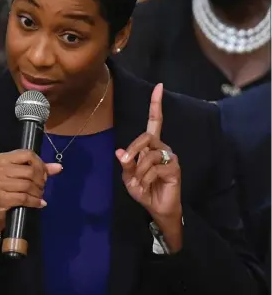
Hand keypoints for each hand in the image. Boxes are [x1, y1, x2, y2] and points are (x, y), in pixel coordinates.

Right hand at [0, 149, 61, 242]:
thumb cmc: (8, 189)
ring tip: (40, 195)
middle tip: (42, 187)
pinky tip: (39, 203)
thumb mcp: (21, 175)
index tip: (44, 174)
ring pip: (27, 185)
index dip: (40, 164)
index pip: (28, 154)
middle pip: (29, 171)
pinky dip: (35, 201)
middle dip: (41, 180)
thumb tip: (59, 167)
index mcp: (3, 158)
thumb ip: (40, 169)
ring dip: (38, 192)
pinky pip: (24, 198)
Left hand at [115, 83, 181, 231]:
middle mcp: (161, 146)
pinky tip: (147, 185)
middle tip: (127, 162)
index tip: (159, 86)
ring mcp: (169, 156)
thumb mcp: (129, 178)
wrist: (157, 208)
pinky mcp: (174, 167)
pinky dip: (145, 178)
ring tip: (140, 183)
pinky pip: (154, 167)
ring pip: (148, 155)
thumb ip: (127, 164)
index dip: (156, 105)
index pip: (154, 121)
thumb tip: (120, 152)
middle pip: (146, 136)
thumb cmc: (144, 190)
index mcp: (150, 145)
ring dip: (138, 171)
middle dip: (133, 149)